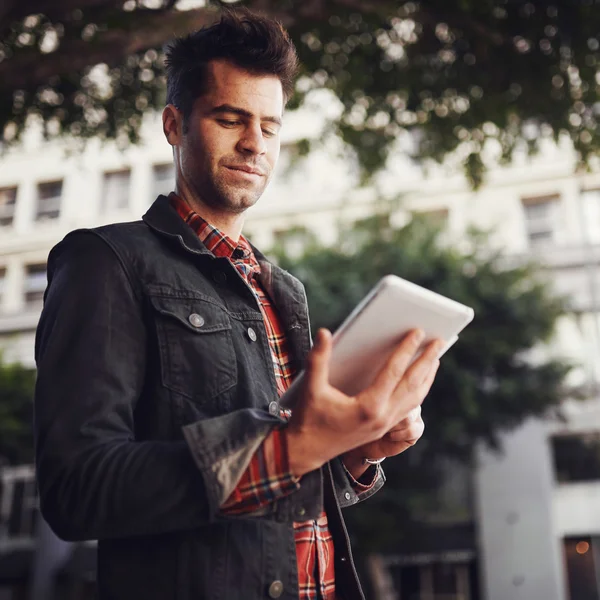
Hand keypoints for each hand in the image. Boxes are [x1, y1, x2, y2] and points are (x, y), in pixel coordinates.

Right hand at [285, 328, 442, 476]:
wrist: (306, 452)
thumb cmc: (308, 419)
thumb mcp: (311, 387)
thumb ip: (318, 358)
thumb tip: (324, 332)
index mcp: (368, 407)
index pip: (393, 372)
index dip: (406, 350)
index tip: (418, 332)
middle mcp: (382, 418)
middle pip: (412, 385)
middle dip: (427, 361)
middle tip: (439, 341)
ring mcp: (385, 425)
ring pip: (415, 398)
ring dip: (427, 377)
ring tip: (436, 358)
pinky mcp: (383, 429)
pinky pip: (409, 407)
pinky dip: (418, 390)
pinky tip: (421, 380)